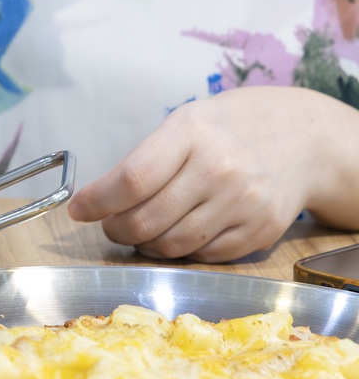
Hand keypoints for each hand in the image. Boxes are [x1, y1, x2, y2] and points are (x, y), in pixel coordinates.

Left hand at [67, 86, 358, 262]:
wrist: (299, 138)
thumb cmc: (226, 129)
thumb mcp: (184, 122)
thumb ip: (145, 158)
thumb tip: (98, 199)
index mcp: (192, 133)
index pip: (133, 179)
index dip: (98, 201)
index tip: (78, 209)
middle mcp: (220, 169)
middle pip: (147, 220)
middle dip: (115, 229)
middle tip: (108, 225)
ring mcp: (243, 203)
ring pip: (172, 245)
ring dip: (143, 245)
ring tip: (137, 232)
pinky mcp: (259, 231)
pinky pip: (202, 256)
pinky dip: (178, 253)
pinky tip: (172, 236)